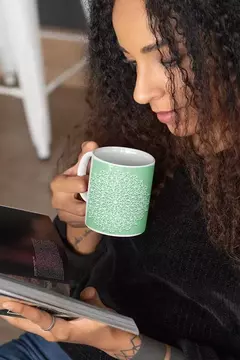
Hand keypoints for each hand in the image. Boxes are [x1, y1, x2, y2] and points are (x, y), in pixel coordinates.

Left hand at [0, 288, 140, 358]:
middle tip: (0, 298)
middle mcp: (52, 332)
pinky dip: (23, 314)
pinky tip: (17, 305)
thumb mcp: (98, 312)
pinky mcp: (52, 328)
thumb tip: (86, 291)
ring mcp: (51, 331)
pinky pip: (33, 321)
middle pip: (27, 322)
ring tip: (3, 301)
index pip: (40, 319)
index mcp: (62, 330)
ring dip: (15, 313)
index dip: (26, 310)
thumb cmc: (102, 324)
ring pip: (27, 323)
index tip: (11, 302)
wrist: (107, 336)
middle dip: (12, 312)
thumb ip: (91, 300)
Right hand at [51, 141, 98, 227]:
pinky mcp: (71, 222)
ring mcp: (63, 213)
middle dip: (91, 201)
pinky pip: (85, 222)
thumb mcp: (81, 167)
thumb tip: (91, 145)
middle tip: (99, 195)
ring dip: (94, 210)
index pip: (73, 184)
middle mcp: (58, 199)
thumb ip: (86, 156)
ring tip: (99, 203)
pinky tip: (96, 211)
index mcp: (59, 183)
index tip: (91, 182)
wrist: (76, 198)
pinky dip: (93, 217)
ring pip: (84, 216)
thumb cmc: (79, 180)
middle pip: (78, 206)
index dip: (84, 184)